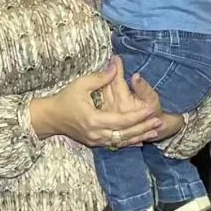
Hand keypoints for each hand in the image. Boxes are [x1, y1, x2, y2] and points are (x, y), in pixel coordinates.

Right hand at [29, 60, 160, 147]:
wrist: (51, 117)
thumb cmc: (65, 98)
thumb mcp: (81, 84)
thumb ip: (100, 77)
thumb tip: (115, 66)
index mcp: (94, 119)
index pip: (121, 120)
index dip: (138, 116)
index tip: (151, 110)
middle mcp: (96, 133)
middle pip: (125, 134)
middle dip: (143, 128)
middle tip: (158, 121)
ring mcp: (96, 141)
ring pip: (122, 141)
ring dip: (139, 136)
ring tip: (154, 131)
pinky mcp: (95, 143)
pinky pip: (115, 145)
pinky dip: (128, 143)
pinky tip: (140, 141)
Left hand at [101, 59, 184, 141]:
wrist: (154, 127)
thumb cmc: (155, 112)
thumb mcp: (153, 99)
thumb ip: (143, 88)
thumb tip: (135, 76)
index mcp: (124, 105)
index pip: (117, 82)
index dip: (117, 68)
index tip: (116, 57)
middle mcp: (113, 110)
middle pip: (107, 85)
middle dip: (109, 71)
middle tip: (112, 59)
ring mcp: (107, 114)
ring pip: (101, 92)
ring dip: (104, 79)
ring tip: (107, 67)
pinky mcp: (104, 117)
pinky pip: (100, 99)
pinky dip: (101, 90)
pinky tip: (103, 83)